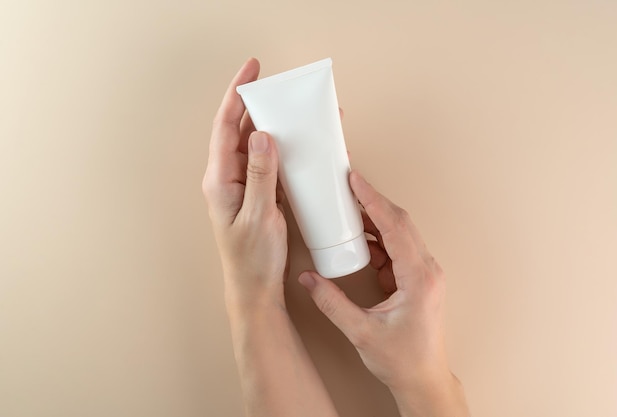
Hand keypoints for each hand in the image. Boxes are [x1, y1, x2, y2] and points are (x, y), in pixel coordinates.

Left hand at [202, 58, 286, 309]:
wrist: (255, 289)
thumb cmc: (252, 259)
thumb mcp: (259, 217)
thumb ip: (261, 175)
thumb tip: (263, 135)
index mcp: (220, 180)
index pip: (226, 126)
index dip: (238, 94)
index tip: (252, 69)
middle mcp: (228, 177)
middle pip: (241, 129)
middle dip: (259, 103)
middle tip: (282, 86)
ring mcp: (243, 185)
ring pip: (256, 144)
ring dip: (274, 125)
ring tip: (296, 110)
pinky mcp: (258, 193)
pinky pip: (268, 162)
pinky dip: (282, 148)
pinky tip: (299, 143)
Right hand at [298, 171, 468, 414]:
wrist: (423, 380)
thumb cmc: (403, 360)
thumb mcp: (361, 332)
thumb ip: (332, 303)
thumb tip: (309, 279)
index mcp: (419, 277)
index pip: (396, 226)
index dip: (373, 200)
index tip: (356, 180)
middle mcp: (426, 270)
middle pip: (399, 223)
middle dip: (372, 202)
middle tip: (348, 184)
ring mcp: (423, 274)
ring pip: (399, 234)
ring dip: (374, 221)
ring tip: (348, 210)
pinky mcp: (416, 280)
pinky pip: (397, 249)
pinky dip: (377, 240)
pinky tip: (359, 240)